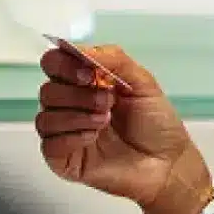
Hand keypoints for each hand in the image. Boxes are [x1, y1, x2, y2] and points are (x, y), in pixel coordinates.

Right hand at [37, 45, 209, 213]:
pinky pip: (49, 144)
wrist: (168, 162)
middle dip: (77, 93)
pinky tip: (94, 137)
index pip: (55, 64)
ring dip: (77, 115)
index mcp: (87, 83)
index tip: (88, 72)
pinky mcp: (64, 159)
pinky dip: (72, 136)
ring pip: (45, 116)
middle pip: (48, 90)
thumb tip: (84, 50)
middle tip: (108, 100)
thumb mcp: (144, 83)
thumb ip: (115, 61)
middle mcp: (73, 105)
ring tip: (105, 119)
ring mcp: (67, 132)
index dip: (64, 64)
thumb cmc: (157, 125)